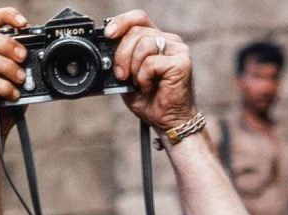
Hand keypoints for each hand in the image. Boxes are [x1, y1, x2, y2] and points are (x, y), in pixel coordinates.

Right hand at [0, 7, 28, 146]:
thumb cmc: (0, 111)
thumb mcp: (16, 85)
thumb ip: (23, 70)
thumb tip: (39, 58)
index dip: (6, 16)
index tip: (24, 24)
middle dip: (7, 44)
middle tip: (24, 57)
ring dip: (7, 66)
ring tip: (20, 79)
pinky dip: (3, 87)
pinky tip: (13, 95)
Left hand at [105, 11, 194, 132]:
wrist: (167, 123)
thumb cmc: (150, 102)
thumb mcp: (127, 78)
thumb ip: (120, 60)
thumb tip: (106, 47)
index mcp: (156, 40)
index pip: (138, 18)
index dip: (121, 22)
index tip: (108, 34)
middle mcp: (169, 40)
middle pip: (137, 31)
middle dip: (122, 54)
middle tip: (122, 75)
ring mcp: (178, 50)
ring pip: (144, 44)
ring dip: (134, 68)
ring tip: (140, 84)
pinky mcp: (182, 62)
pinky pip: (151, 62)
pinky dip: (144, 77)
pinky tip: (149, 87)